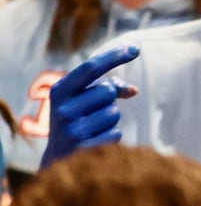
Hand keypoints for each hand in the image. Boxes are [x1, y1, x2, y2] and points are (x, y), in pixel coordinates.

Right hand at [40, 45, 137, 167]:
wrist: (59, 157)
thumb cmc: (76, 120)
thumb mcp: (82, 100)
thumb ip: (106, 88)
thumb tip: (133, 90)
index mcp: (60, 91)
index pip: (90, 67)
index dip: (114, 56)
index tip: (136, 48)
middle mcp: (62, 109)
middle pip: (107, 91)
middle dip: (110, 99)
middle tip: (95, 110)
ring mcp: (71, 130)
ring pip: (114, 113)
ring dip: (110, 119)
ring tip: (93, 127)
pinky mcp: (83, 148)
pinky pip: (116, 133)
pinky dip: (111, 136)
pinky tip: (95, 140)